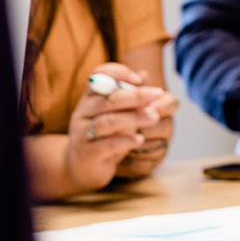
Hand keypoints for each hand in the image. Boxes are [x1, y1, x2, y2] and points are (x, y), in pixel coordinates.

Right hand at [67, 62, 167, 190]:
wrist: (80, 167)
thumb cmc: (103, 135)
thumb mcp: (114, 113)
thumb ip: (127, 95)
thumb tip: (144, 75)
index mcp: (89, 98)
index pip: (98, 76)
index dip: (118, 73)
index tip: (139, 78)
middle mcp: (82, 113)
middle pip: (108, 100)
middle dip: (136, 95)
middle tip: (158, 93)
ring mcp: (82, 134)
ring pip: (107, 122)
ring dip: (133, 118)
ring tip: (154, 118)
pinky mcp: (87, 154)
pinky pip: (106, 145)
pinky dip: (125, 141)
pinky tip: (139, 139)